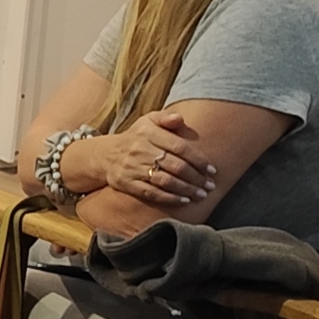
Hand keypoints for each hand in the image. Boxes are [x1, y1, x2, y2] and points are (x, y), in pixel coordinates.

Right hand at [74, 109, 215, 208]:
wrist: (106, 155)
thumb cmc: (136, 138)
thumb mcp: (148, 121)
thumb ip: (165, 118)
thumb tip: (180, 118)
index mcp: (148, 133)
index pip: (179, 147)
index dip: (198, 159)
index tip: (212, 170)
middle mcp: (139, 149)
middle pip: (175, 166)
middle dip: (196, 178)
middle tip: (210, 186)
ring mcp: (131, 167)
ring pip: (165, 181)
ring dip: (187, 189)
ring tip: (201, 194)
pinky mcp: (126, 182)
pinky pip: (151, 193)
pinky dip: (169, 198)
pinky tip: (183, 200)